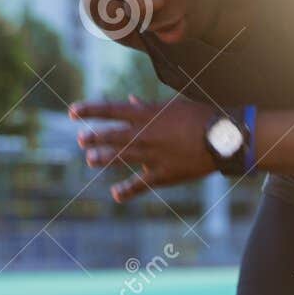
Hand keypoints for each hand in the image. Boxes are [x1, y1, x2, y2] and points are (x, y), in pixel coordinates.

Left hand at [70, 97, 218, 203]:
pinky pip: (140, 184)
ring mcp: (152, 155)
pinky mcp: (163, 174)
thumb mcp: (171, 107)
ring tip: (90, 160)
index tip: (71, 111)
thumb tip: (129, 100)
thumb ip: (146, 106)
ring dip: (104, 159)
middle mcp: (145, 134)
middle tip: (81, 140)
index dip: (89, 110)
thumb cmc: (198, 116)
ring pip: (121, 157)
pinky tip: (115, 194)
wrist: (222, 137)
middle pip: (112, 135)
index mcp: (147, 114)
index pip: (110, 110)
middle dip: (94, 137)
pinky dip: (127, 190)